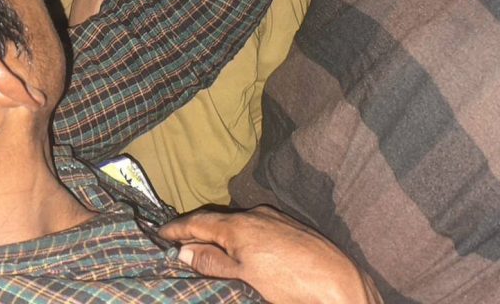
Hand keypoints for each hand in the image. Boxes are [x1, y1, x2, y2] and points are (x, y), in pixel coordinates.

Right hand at [159, 206, 381, 303]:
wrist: (340, 284)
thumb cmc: (290, 284)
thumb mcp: (246, 277)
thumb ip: (215, 263)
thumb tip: (185, 252)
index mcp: (240, 226)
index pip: (199, 221)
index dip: (177, 228)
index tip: (159, 234)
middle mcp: (256, 215)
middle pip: (217, 220)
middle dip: (196, 231)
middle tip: (177, 243)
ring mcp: (276, 219)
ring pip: (237, 223)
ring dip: (219, 234)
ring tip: (205, 249)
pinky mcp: (291, 227)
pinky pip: (254, 226)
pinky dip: (238, 236)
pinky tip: (239, 250)